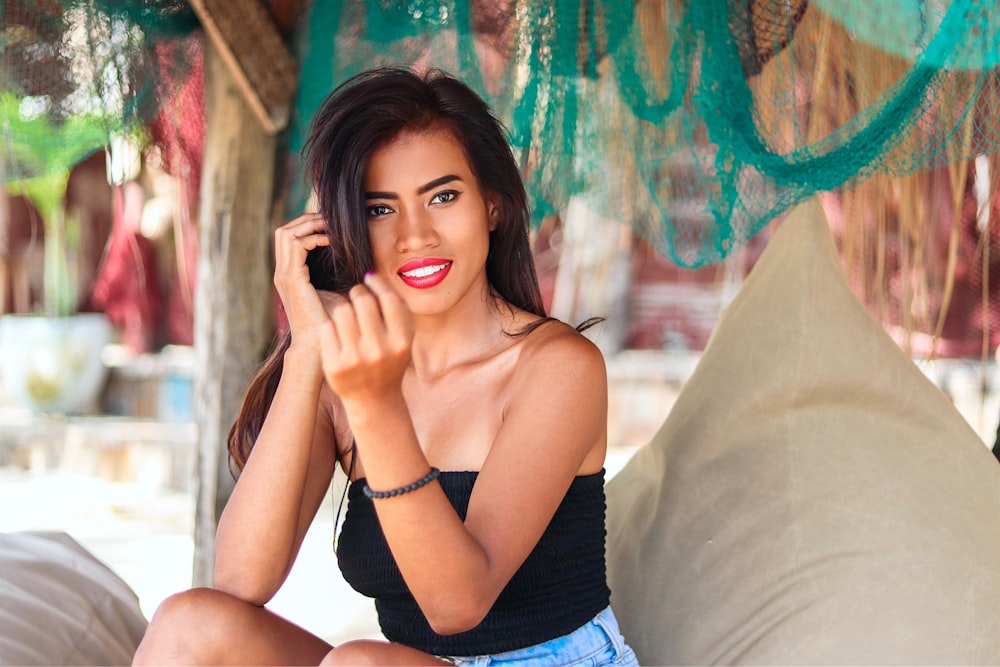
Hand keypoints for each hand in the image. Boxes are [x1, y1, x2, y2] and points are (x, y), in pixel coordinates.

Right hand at [273, 213, 335, 346]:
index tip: (332, 226)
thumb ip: (337, 275)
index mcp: (290, 275)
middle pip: (284, 230)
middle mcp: (283, 273)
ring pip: (286, 233)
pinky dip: (314, 237)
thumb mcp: (335, 293)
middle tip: (330, 221)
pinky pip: (297, 245)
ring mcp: (284, 275)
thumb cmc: (330, 324)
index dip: (308, 226)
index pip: (290, 237)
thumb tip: (356, 260)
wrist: (318, 347)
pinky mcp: (292, 279)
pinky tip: (332, 242)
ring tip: (331, 227)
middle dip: (307, 220)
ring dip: (310, 225)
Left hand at [319, 273, 413, 403]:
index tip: (369, 279)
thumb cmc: (389, 361)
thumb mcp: (403, 339)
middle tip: (356, 296)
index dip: (377, 283)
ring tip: (348, 316)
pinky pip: (326, 328)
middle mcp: (379, 351)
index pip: (388, 299)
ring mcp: (354, 359)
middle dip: (357, 293)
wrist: (374, 401)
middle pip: (362, 301)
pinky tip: (338, 333)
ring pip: (341, 311)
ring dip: (344, 308)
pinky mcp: (334, 366)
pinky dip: (331, 326)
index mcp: (401, 342)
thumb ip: (396, 309)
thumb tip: (371, 276)